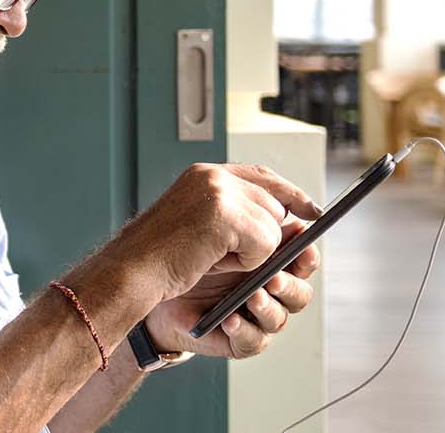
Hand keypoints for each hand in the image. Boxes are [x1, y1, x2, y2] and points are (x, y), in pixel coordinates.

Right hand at [112, 164, 322, 304]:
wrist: (132, 271)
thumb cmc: (159, 257)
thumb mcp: (201, 225)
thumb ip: (237, 212)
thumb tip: (289, 220)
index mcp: (203, 174)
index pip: (262, 175)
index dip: (290, 192)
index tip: (311, 210)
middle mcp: (212, 176)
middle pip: (274, 203)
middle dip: (263, 235)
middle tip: (222, 252)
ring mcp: (219, 192)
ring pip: (273, 226)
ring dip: (251, 252)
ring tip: (212, 255)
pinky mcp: (226, 214)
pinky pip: (265, 242)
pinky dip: (246, 261)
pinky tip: (214, 259)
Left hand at [143, 218, 321, 357]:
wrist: (153, 284)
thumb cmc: (187, 251)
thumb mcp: (216, 223)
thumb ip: (250, 213)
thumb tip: (284, 210)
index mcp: (270, 260)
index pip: (302, 260)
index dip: (306, 256)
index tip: (302, 248)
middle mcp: (268, 289)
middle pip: (300, 292)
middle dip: (289, 284)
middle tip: (273, 277)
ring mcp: (255, 316)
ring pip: (281, 317)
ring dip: (269, 307)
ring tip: (251, 297)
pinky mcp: (239, 339)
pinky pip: (253, 340)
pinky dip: (243, 329)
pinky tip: (228, 319)